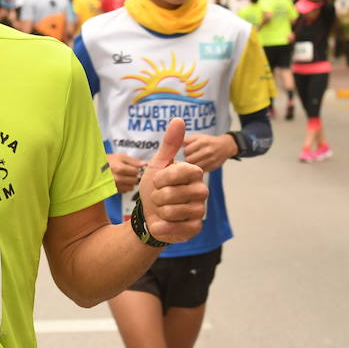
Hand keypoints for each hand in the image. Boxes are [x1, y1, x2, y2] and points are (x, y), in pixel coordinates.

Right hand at [107, 153, 145, 192]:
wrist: (95, 168)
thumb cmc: (107, 161)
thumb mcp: (120, 157)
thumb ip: (133, 161)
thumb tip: (145, 164)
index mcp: (120, 169)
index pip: (136, 171)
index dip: (134, 168)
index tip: (130, 167)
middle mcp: (117, 179)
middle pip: (134, 180)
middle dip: (132, 176)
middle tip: (126, 171)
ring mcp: (115, 186)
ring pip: (131, 187)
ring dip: (129, 182)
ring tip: (123, 176)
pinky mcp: (114, 191)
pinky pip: (125, 190)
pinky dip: (125, 186)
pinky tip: (120, 181)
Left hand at [138, 118, 208, 244]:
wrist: (148, 214)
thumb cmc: (154, 187)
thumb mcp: (158, 164)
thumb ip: (170, 144)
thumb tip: (179, 119)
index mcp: (194, 173)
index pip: (179, 171)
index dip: (162, 178)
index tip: (158, 181)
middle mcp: (201, 190)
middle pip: (172, 193)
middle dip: (157, 196)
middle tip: (159, 197)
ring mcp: (199, 211)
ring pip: (172, 211)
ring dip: (159, 211)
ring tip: (162, 210)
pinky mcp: (195, 228)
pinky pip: (176, 228)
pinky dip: (162, 226)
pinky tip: (162, 223)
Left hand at [182, 133, 235, 172]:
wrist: (226, 146)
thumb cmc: (208, 141)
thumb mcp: (198, 137)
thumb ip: (187, 140)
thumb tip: (175, 144)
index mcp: (202, 142)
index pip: (187, 150)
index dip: (184, 152)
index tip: (186, 152)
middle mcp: (208, 151)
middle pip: (190, 159)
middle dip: (187, 159)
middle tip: (188, 158)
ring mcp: (211, 159)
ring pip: (195, 166)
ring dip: (191, 165)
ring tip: (192, 162)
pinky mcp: (214, 167)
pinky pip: (201, 171)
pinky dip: (198, 170)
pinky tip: (198, 166)